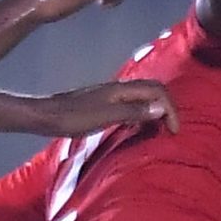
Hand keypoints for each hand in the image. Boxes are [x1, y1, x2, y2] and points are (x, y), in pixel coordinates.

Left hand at [28, 77, 177, 136]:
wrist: (46, 116)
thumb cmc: (72, 118)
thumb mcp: (104, 117)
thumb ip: (132, 112)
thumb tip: (160, 108)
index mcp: (121, 90)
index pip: (157, 91)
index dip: (171, 110)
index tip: (174, 132)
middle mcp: (119, 88)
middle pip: (154, 90)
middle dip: (168, 107)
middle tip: (172, 130)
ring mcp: (112, 95)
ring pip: (144, 97)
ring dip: (157, 111)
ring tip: (161, 130)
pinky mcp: (105, 103)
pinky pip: (133, 105)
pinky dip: (144, 114)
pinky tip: (139, 128)